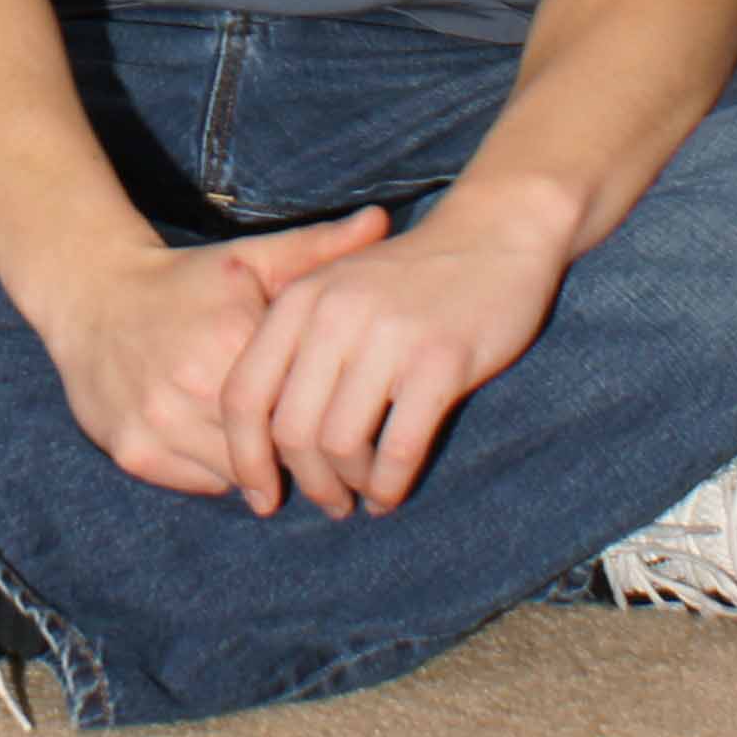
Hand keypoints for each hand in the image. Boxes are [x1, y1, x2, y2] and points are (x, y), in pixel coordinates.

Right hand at [37, 210, 390, 495]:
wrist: (91, 293)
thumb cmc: (186, 280)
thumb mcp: (251, 260)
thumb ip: (319, 248)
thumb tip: (383, 221)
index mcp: (232, 337)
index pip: (304, 406)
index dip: (325, 417)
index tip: (338, 420)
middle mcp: (193, 384)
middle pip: (275, 448)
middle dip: (299, 454)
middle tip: (319, 456)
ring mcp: (159, 422)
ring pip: (238, 474)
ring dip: (259, 468)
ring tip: (273, 453)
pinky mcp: (133, 452)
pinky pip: (199, 484)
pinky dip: (216, 473)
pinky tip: (220, 447)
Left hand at [217, 196, 566, 520]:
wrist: (492, 234)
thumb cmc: (408, 276)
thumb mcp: (336, 289)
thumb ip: (298, 347)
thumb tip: (270, 439)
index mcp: (298, 299)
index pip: (244, 392)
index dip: (245, 456)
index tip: (260, 496)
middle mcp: (333, 315)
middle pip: (290, 431)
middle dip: (306, 483)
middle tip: (329, 502)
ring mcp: (386, 337)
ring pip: (341, 445)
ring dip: (350, 486)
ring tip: (363, 494)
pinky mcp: (440, 361)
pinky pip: (400, 447)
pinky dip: (390, 484)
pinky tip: (392, 493)